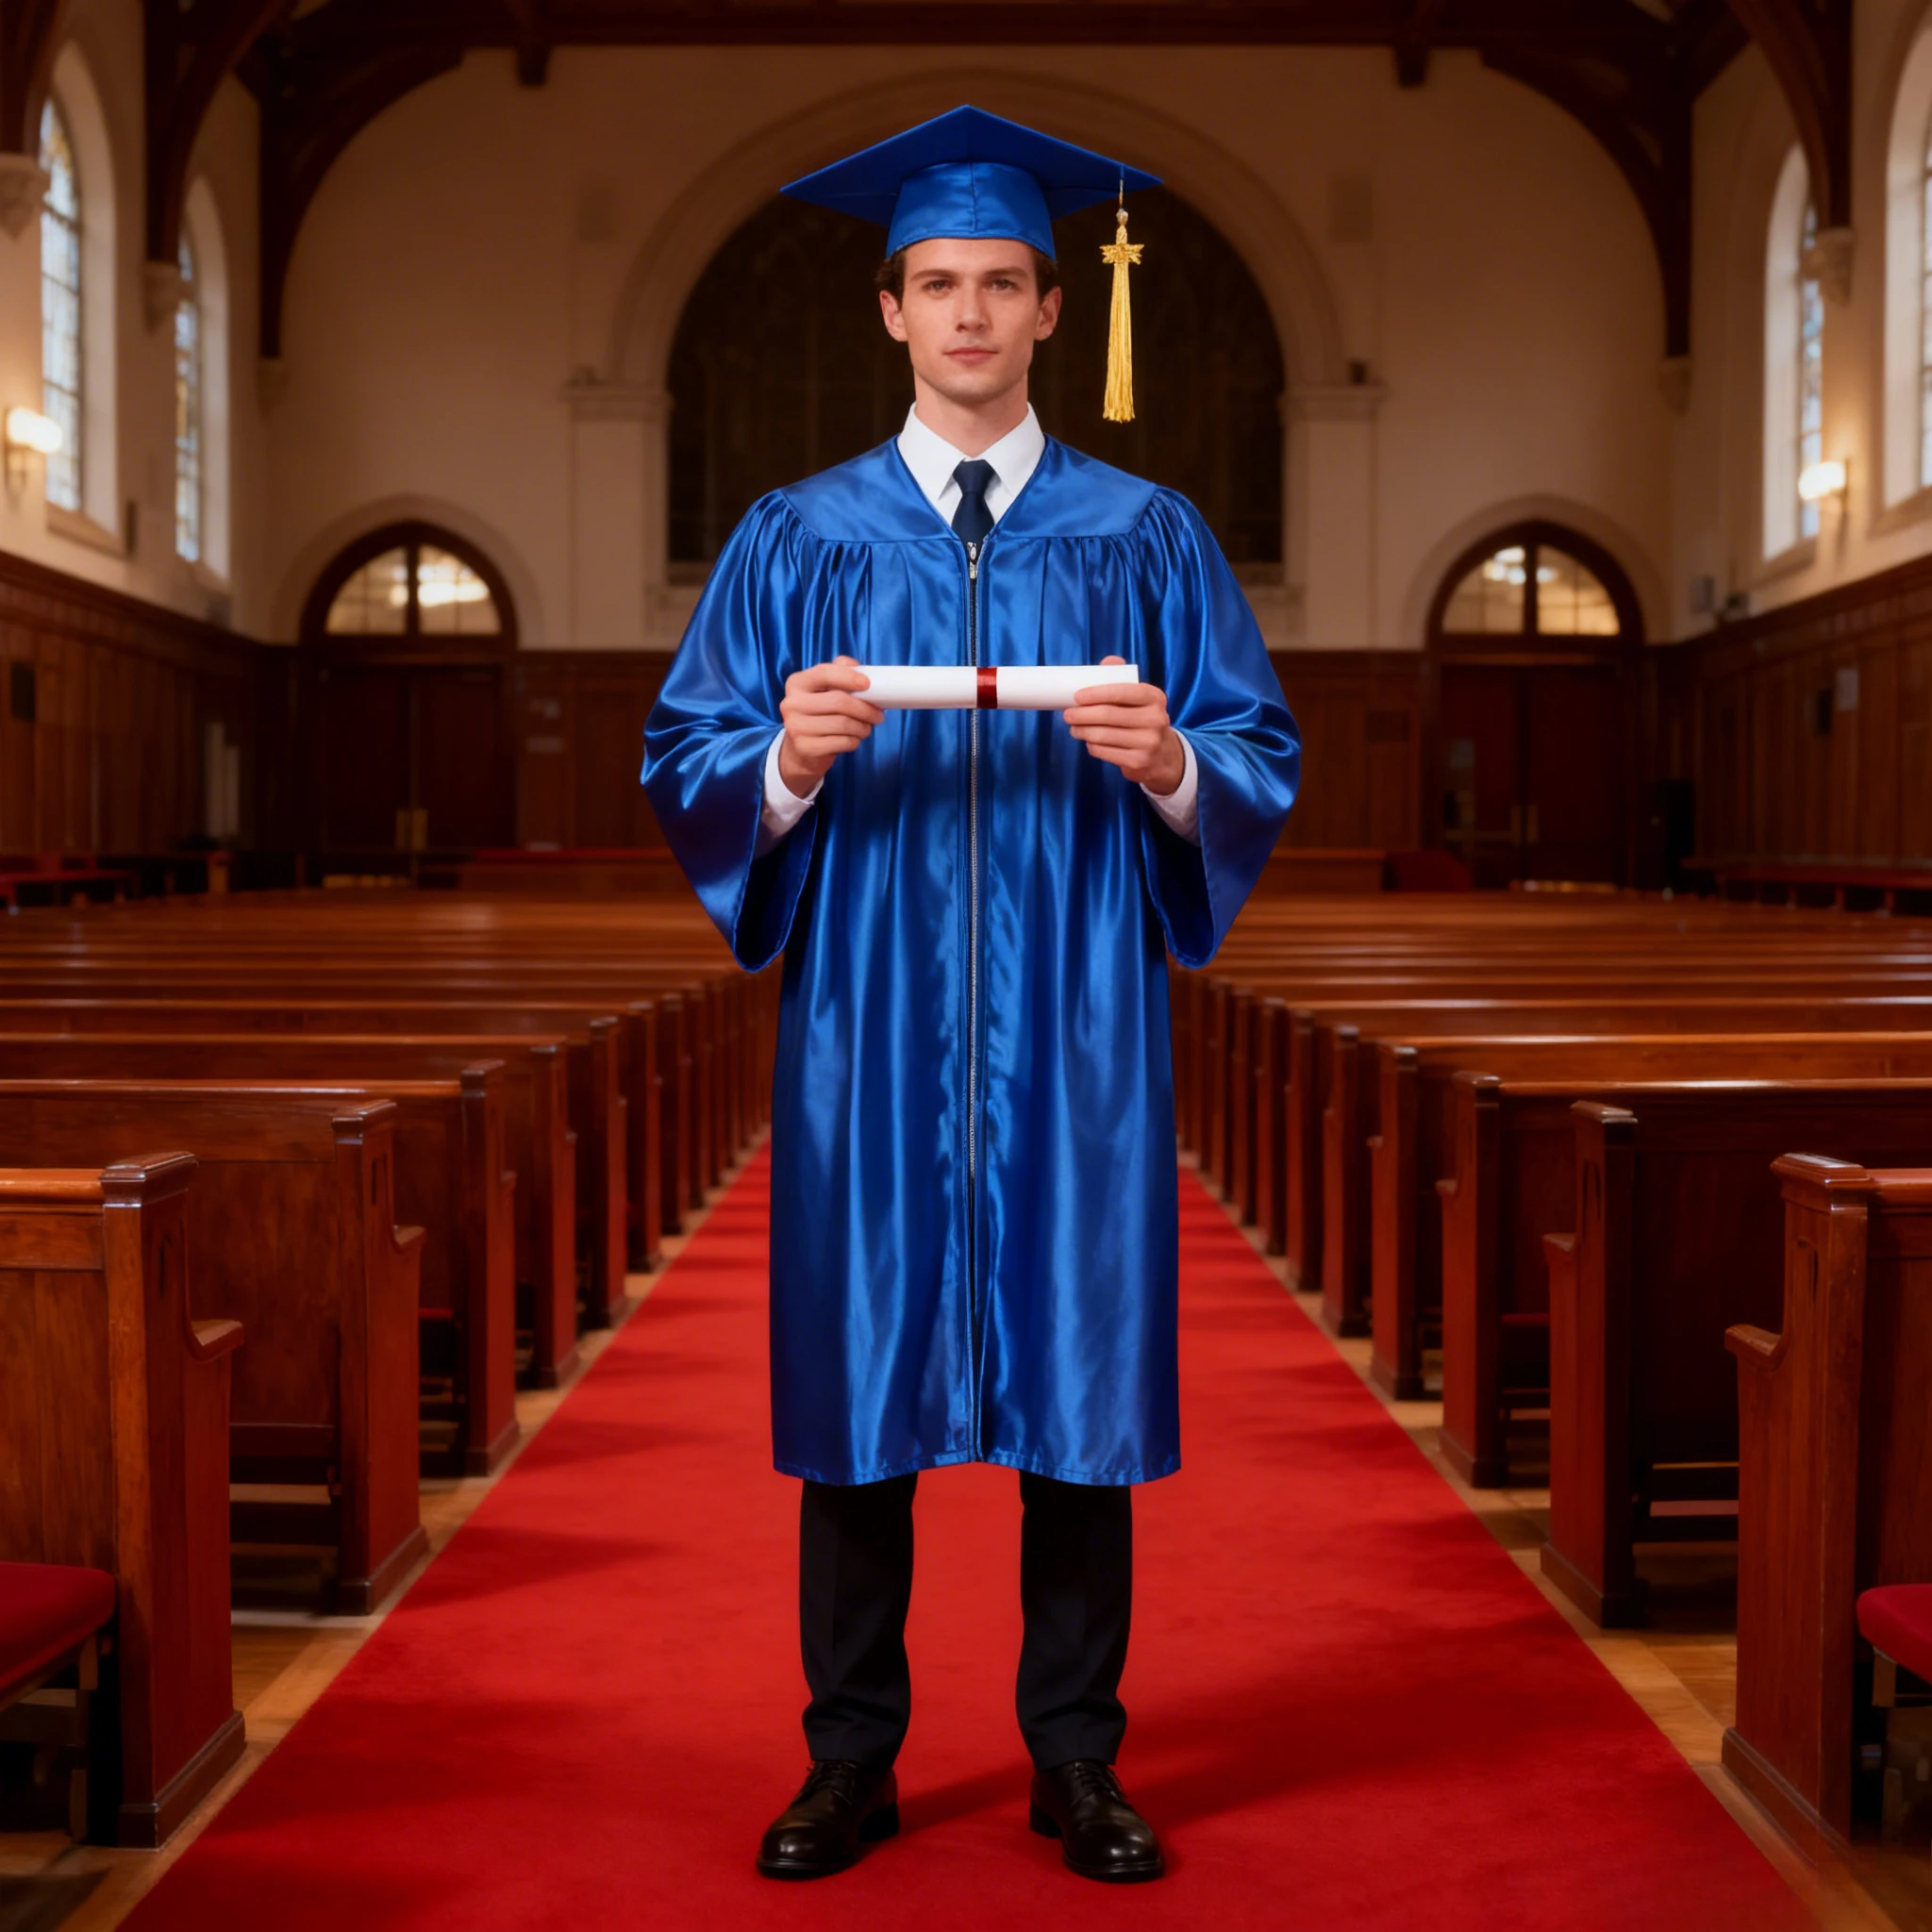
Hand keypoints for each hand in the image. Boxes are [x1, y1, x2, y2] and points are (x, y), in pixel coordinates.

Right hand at [778, 655, 883, 795]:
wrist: (799, 750)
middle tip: (878, 714)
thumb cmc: (817, 714)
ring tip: (867, 727)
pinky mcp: (806, 747)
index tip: (867, 684)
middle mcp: (792, 703)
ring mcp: (796, 727)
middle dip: (865, 709)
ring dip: (863, 727)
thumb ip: (837, 672)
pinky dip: (855, 741)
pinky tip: (854, 739)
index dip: (848, 677)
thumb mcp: (822, 690)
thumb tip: (855, 666)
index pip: (824, 673)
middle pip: (839, 702)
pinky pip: (842, 742)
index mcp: (797, 683)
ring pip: (844, 724)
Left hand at [1062, 655, 1184, 794]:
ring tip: (1074, 728)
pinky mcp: (1138, 762)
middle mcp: (1155, 719)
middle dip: (1081, 714)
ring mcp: (1148, 742)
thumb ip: (1122, 678)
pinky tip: (1089, 741)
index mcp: (1154, 697)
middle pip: (1108, 715)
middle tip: (1067, 714)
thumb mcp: (1139, 697)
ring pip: (1103, 735)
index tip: (1076, 696)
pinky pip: (1104, 752)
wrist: (1163, 755)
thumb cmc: (1143, 719)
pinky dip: (1092, 746)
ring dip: (1082, 731)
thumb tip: (1108, 661)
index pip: (1121, 692)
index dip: (1095, 693)